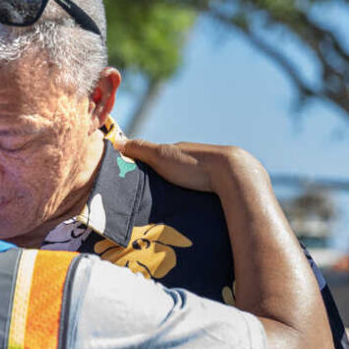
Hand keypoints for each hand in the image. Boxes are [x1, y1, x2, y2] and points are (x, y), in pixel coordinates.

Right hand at [113, 137, 267, 194]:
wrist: (231, 173)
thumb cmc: (194, 164)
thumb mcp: (161, 155)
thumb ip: (140, 149)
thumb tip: (116, 141)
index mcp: (181, 151)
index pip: (161, 157)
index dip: (149, 166)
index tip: (138, 180)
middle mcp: (196, 158)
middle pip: (177, 169)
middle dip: (167, 180)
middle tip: (154, 196)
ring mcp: (210, 171)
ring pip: (193, 180)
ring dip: (183, 189)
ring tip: (172, 206)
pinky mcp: (221, 186)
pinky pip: (205, 191)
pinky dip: (198, 196)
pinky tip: (193, 207)